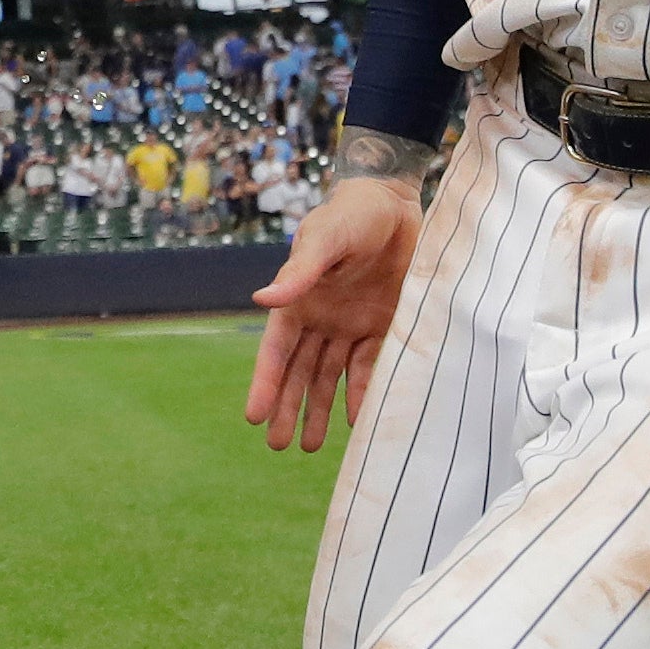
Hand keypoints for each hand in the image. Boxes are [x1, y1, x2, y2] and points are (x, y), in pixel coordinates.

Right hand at [245, 174, 422, 454]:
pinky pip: (370, 366)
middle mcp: (321, 320)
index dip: (264, 384)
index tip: (253, 417)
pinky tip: (357, 420)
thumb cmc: (351, 215)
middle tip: (278, 446)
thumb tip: (261, 299)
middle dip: (287, 408)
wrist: (396, 202)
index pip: (276, 352)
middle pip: (299, 373)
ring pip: (330, 377)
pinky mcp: (383, 325)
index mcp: (298, 302)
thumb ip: (298, 273)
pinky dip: (362, 392)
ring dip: (319, 409)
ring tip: (309, 446)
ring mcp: (351, 325)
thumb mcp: (323, 240)